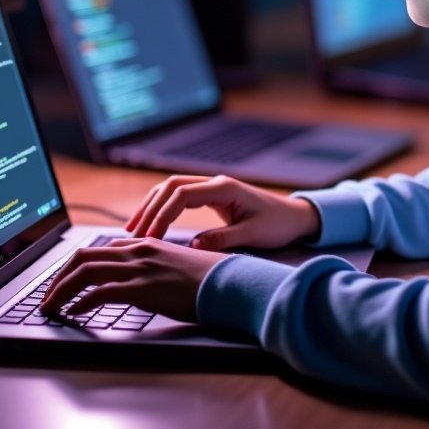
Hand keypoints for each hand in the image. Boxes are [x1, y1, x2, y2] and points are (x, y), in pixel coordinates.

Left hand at [40, 237, 226, 321]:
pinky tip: (73, 313)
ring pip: (85, 272)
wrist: (227, 283)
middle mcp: (137, 251)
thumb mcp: (174, 266)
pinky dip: (81, 302)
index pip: (98, 249)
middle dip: (58, 277)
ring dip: (61, 290)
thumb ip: (152, 266)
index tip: (63, 283)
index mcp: (144, 244)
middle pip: (83, 256)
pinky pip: (100, 292)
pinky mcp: (143, 288)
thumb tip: (134, 280)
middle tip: (47, 297)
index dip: (74, 266)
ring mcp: (139, 269)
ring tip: (50, 307)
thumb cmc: (205, 279)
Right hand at [126, 174, 320, 250]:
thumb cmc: (277, 225)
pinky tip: (152, 224)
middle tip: (133, 234)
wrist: (294, 217)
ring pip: (172, 188)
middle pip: (171, 186)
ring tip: (134, 229)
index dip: (162, 214)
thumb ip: (223, 240)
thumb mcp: (252, 235)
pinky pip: (180, 196)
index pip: (182, 194)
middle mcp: (215, 183)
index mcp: (224, 188)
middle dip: (150, 208)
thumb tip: (193, 246)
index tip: (150, 237)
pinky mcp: (212, 196)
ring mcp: (213, 187)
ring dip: (152, 206)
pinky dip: (163, 207)